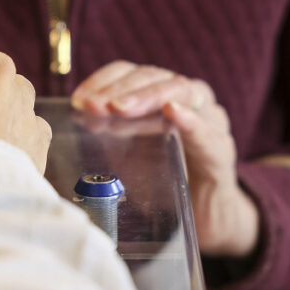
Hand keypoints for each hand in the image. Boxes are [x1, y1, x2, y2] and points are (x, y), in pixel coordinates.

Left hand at [72, 61, 258, 256]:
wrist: (207, 216)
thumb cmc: (164, 178)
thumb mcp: (128, 153)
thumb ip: (107, 135)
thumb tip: (68, 127)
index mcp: (161, 95)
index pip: (130, 73)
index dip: (103, 80)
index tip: (78, 99)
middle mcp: (189, 99)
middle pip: (154, 76)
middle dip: (120, 89)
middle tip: (94, 105)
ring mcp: (210, 121)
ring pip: (183, 91)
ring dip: (148, 96)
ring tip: (119, 107)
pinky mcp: (221, 152)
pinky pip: (209, 131)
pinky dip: (191, 119)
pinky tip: (172, 112)